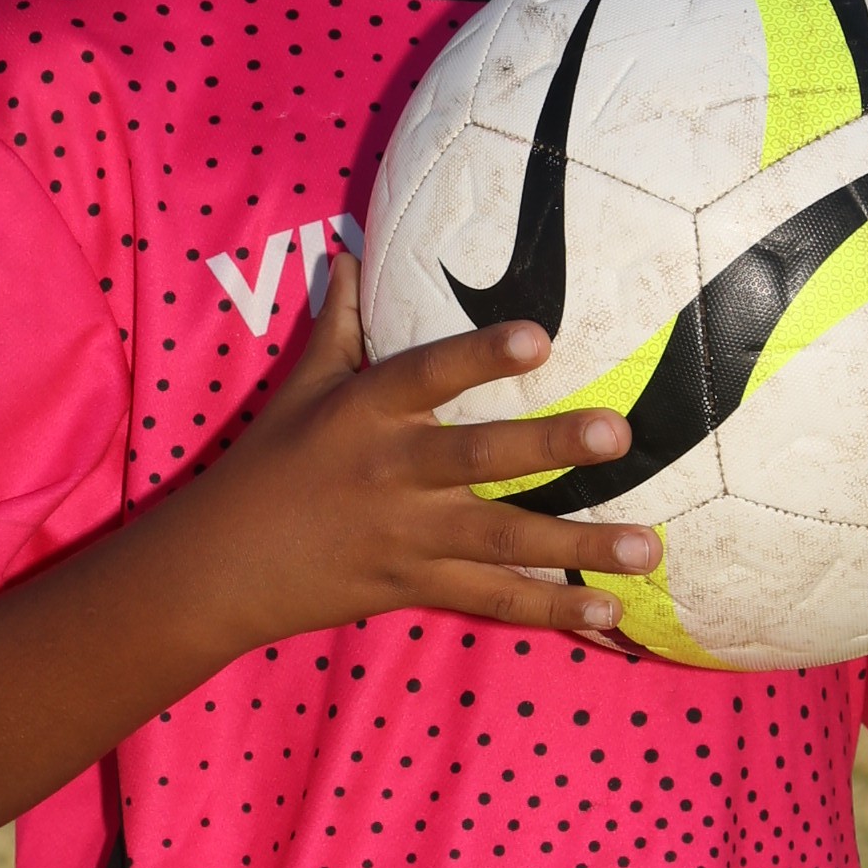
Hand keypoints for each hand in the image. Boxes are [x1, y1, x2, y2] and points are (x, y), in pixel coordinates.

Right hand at [204, 251, 658, 644]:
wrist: (216, 567)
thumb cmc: (265, 466)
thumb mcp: (299, 389)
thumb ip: (338, 325)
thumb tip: (349, 254)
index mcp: (364, 412)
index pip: (427, 373)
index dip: (481, 354)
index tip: (541, 335)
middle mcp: (390, 471)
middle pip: (480, 457)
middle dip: (552, 447)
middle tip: (620, 433)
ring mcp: (406, 535)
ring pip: (503, 538)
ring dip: (580, 545)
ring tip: (650, 547)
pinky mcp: (413, 586)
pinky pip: (491, 598)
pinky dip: (550, 607)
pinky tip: (609, 612)